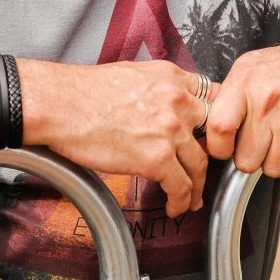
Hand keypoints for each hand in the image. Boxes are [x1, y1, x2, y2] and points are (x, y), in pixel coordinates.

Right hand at [20, 59, 218, 217]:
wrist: (60, 103)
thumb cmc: (83, 90)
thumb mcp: (133, 73)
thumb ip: (158, 86)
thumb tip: (164, 102)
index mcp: (173, 78)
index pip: (215, 97)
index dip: (219, 119)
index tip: (216, 135)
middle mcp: (178, 100)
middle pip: (213, 133)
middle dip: (213, 154)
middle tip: (207, 168)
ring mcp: (170, 129)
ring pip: (200, 164)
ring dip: (198, 185)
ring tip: (192, 196)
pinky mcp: (157, 157)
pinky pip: (181, 186)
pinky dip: (182, 201)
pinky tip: (176, 206)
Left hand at [206, 19, 279, 176]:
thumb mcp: (252, 67)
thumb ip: (229, 98)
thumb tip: (206, 131)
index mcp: (245, 82)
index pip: (218, 128)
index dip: (219, 147)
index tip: (225, 148)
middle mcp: (268, 100)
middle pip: (245, 160)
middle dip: (253, 156)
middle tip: (263, 139)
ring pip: (273, 168)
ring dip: (279, 159)